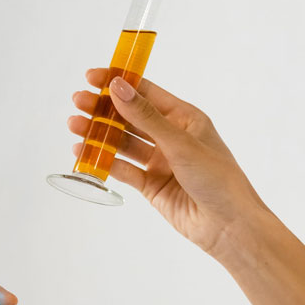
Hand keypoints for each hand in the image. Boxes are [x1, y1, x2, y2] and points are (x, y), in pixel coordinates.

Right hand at [68, 68, 270, 260]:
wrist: (229, 227)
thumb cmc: (218, 179)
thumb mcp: (180, 143)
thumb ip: (145, 117)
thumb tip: (118, 87)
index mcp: (184, 118)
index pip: (146, 93)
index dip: (119, 82)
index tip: (92, 77)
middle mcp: (170, 137)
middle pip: (130, 117)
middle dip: (103, 109)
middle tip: (78, 101)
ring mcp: (159, 161)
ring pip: (122, 142)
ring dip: (99, 134)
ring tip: (74, 125)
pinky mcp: (150, 185)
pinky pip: (123, 169)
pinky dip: (104, 161)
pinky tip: (84, 153)